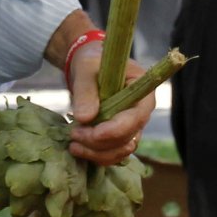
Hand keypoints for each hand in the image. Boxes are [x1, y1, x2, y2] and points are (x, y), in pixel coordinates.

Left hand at [65, 44, 154, 163]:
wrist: (89, 67)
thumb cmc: (92, 61)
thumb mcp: (86, 68)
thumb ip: (85, 91)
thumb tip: (84, 118)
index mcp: (142, 92)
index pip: (136, 117)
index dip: (115, 129)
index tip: (91, 132)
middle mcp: (140, 113)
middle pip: (127, 138)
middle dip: (100, 142)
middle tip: (73, 134)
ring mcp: (131, 126)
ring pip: (120, 150)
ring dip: (97, 153)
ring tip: (73, 145)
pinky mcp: (118, 135)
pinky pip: (112, 153)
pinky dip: (96, 155)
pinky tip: (77, 148)